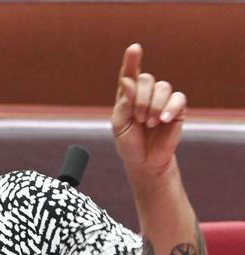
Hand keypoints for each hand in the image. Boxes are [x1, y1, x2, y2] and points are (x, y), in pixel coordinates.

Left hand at [111, 43, 186, 182]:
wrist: (144, 161)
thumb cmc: (129, 143)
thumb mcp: (119, 124)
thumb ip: (123, 103)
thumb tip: (127, 81)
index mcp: (128, 96)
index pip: (129, 74)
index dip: (132, 60)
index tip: (134, 48)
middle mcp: (146, 94)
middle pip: (146, 79)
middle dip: (140, 98)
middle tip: (138, 119)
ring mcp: (162, 100)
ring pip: (162, 87)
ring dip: (153, 105)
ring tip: (149, 123)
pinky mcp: (177, 109)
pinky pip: (178, 98)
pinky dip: (170, 108)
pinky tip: (163, 120)